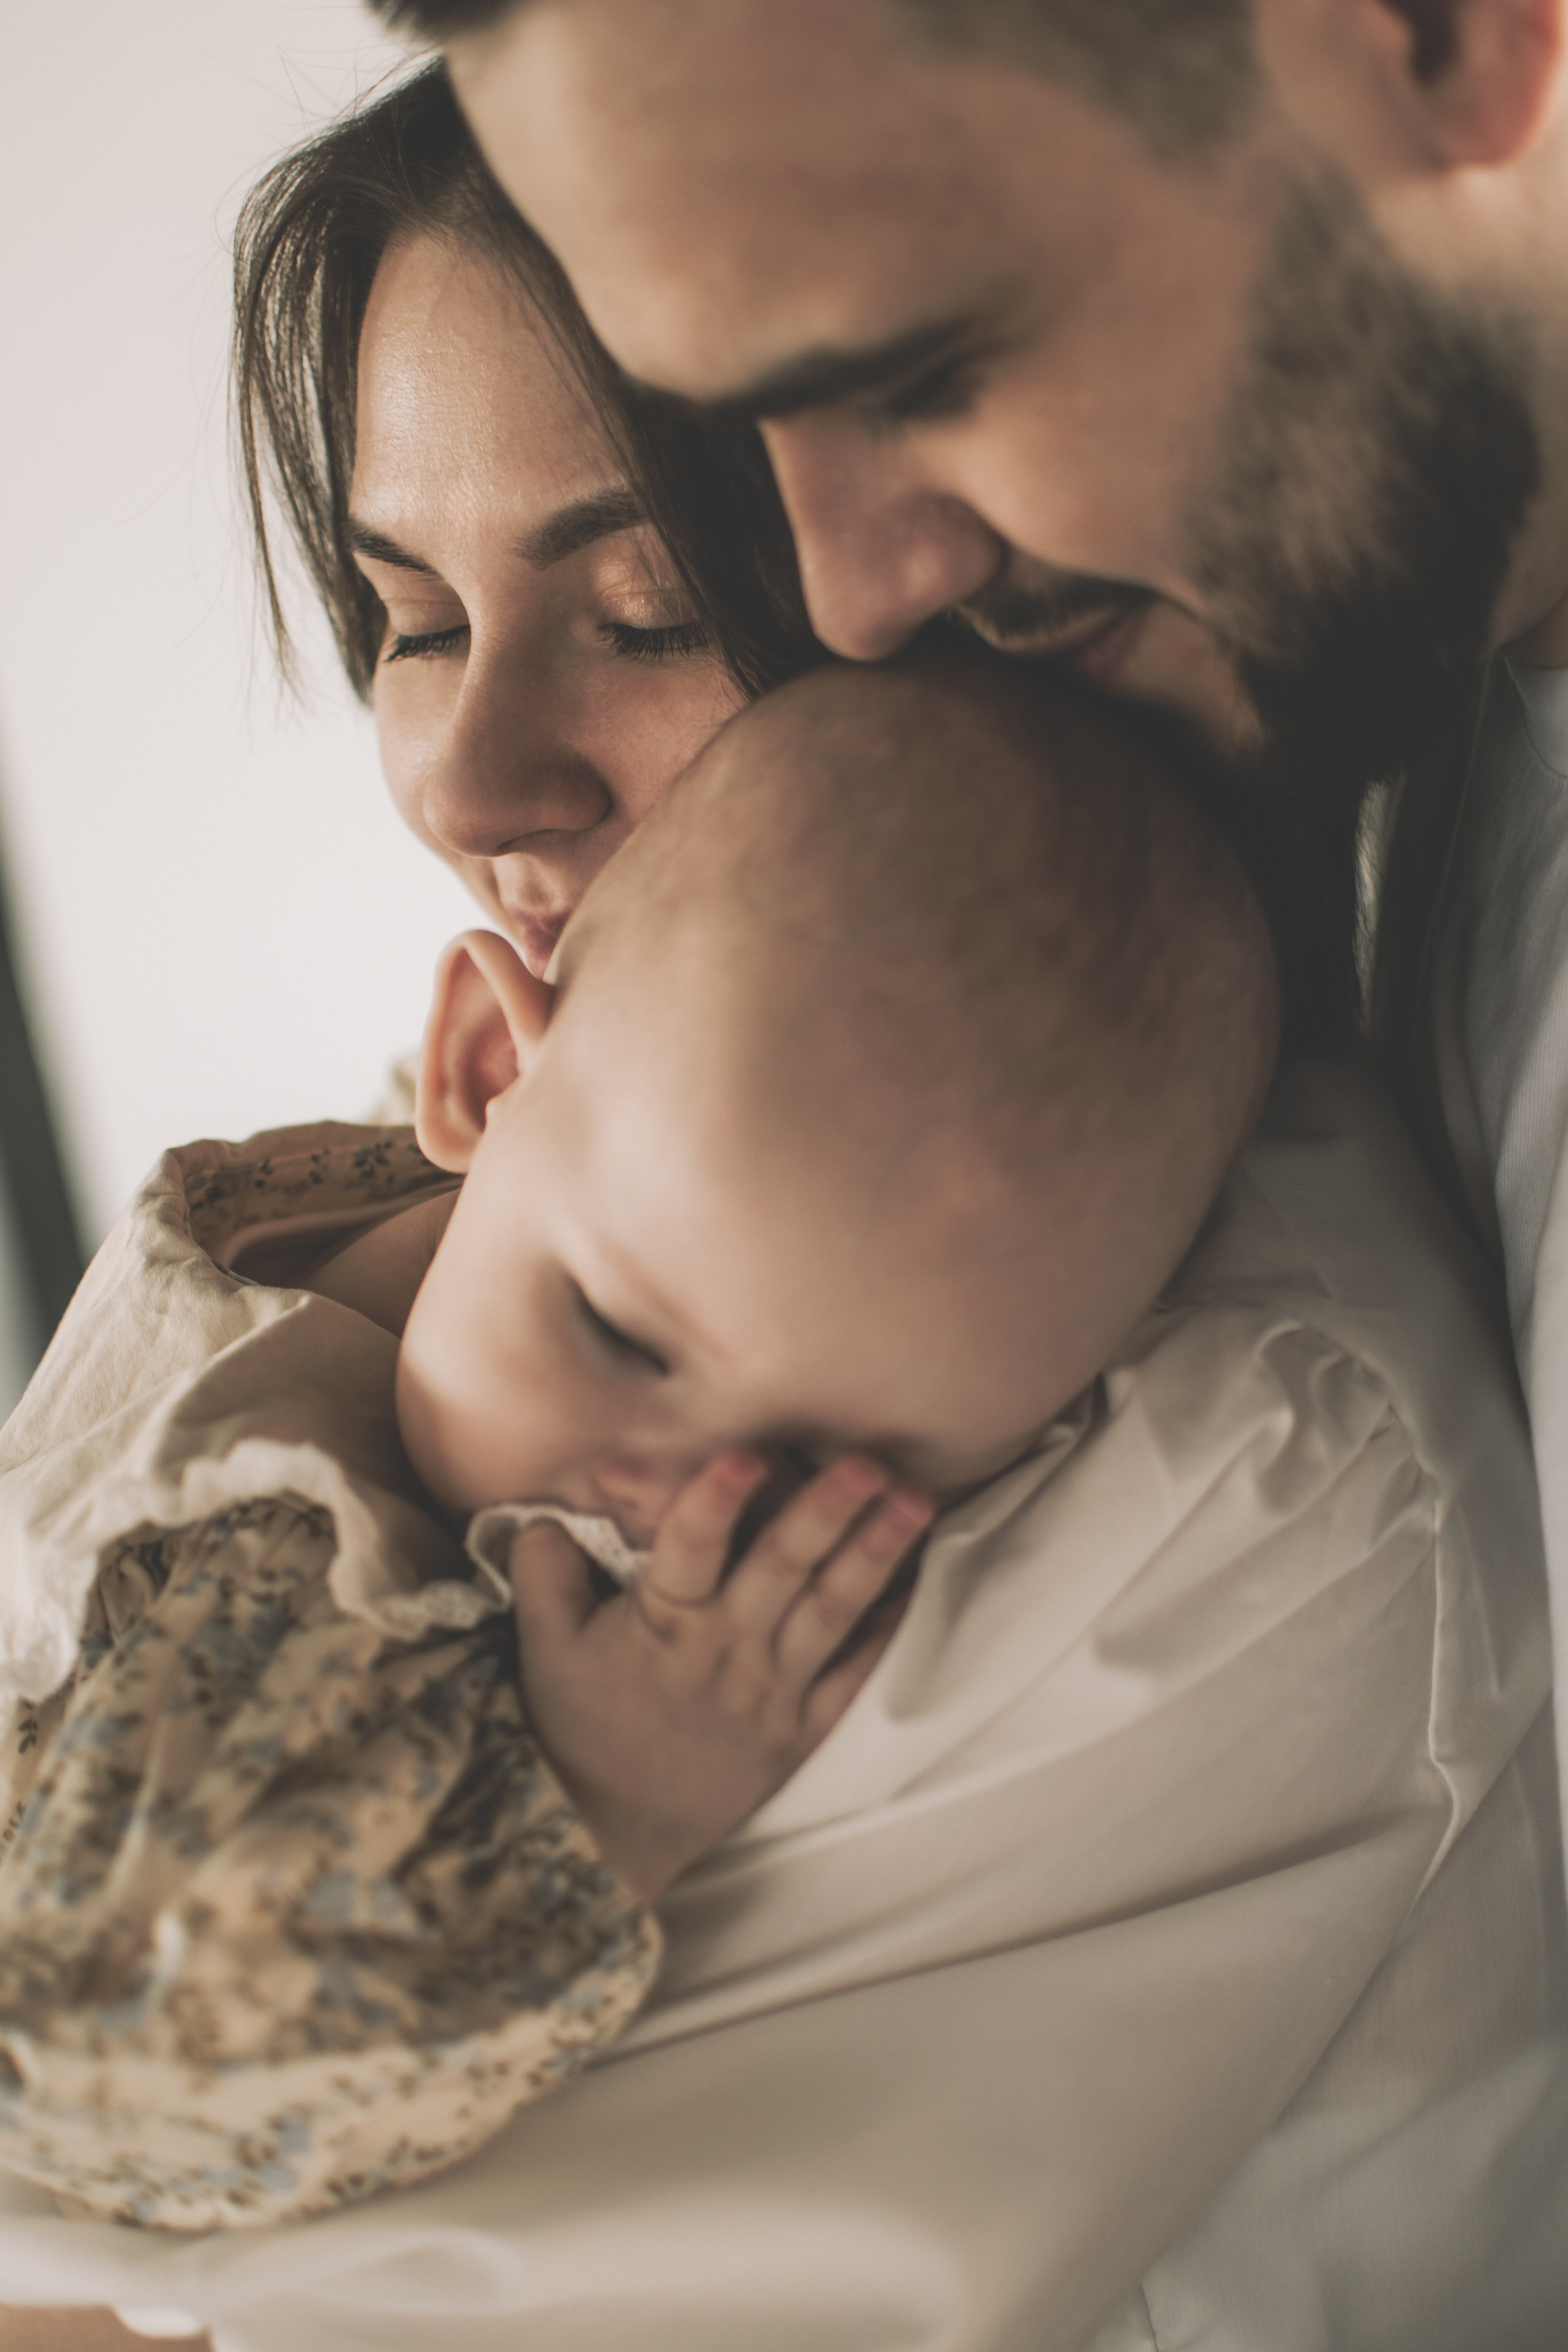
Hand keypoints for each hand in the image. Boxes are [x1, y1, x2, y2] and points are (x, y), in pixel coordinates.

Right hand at [508, 1452, 931, 1897]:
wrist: (614, 1834)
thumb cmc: (580, 1727)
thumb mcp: (542, 1648)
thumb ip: (543, 1571)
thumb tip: (544, 1513)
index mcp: (662, 1624)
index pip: (691, 1551)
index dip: (716, 1502)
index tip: (747, 1457)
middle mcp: (724, 1652)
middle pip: (780, 1571)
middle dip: (825, 1512)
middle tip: (867, 1464)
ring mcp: (771, 1691)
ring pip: (831, 1611)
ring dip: (874, 1553)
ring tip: (915, 1502)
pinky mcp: (802, 1728)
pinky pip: (854, 1674)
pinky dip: (887, 1629)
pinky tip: (917, 1580)